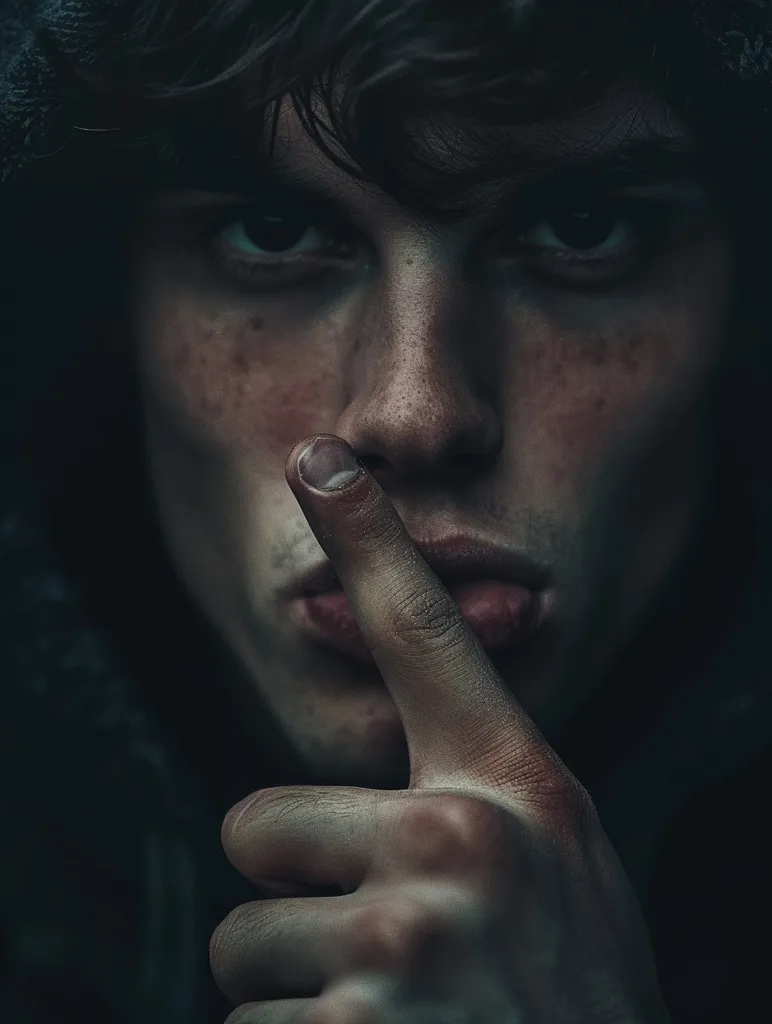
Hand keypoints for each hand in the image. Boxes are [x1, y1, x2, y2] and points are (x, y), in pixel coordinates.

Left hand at [210, 434, 669, 1023]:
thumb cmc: (569, 993)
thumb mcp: (553, 873)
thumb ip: (468, 808)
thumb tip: (362, 790)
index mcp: (508, 789)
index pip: (423, 631)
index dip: (367, 536)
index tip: (319, 455)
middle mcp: (456, 842)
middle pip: (252, 822)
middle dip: (291, 893)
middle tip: (381, 950)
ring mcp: (404, 943)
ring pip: (240, 942)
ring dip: (297, 988)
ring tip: (396, 1017)